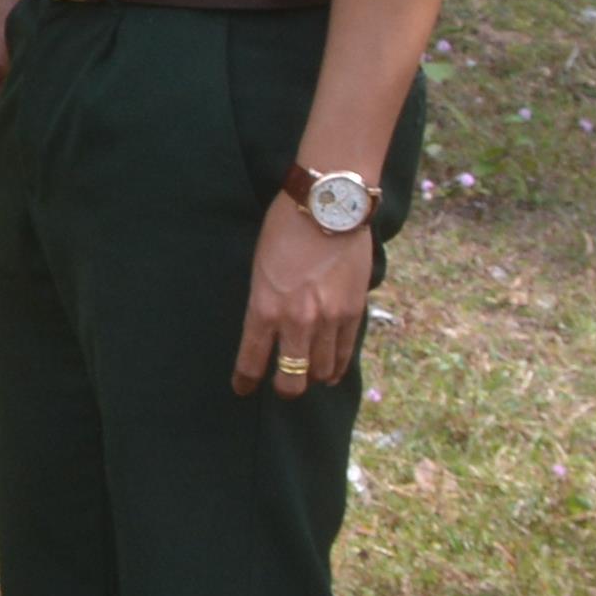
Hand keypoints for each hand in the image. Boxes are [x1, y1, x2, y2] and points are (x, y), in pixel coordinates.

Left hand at [233, 196, 374, 396]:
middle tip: (281, 387)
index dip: (245, 381)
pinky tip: (331, 371)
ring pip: (322, 371)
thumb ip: (265, 302)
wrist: (328, 207)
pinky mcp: (354, 312)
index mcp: (265, 307)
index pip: (252, 360)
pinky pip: (345, 353)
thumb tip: (268, 329)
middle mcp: (297, 321)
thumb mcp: (260, 267)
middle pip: (291, 379)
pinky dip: (338, 366)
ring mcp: (329, 319)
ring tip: (309, 375)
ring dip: (314, 377)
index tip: (241, 389)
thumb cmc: (284, 228)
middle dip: (284, 389)